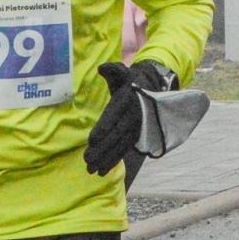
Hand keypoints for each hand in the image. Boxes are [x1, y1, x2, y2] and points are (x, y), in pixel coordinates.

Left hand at [85, 60, 174, 175]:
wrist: (151, 90)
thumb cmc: (129, 81)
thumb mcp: (122, 72)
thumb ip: (113, 69)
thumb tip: (102, 68)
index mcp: (127, 100)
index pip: (114, 116)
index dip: (104, 128)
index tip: (91, 140)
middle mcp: (133, 116)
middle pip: (116, 135)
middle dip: (102, 150)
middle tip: (87, 161)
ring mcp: (136, 127)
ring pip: (120, 146)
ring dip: (106, 159)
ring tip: (92, 171)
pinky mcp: (136, 135)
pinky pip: (125, 150)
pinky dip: (114, 161)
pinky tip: (102, 170)